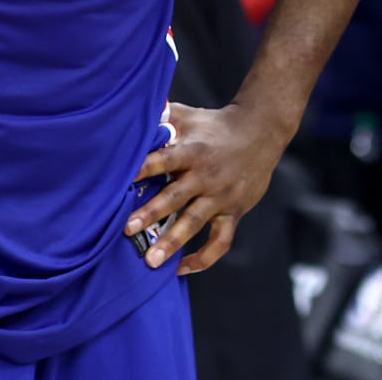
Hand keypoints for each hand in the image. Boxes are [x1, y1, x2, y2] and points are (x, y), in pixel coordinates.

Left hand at [123, 103, 286, 276]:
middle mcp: (206, 175)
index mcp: (191, 150)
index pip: (164, 160)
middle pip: (176, 196)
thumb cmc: (214, 124)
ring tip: (152, 260)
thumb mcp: (188, 115)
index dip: (143, 170)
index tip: (121, 182)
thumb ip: (161, 116)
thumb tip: (130, 113)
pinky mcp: (233, 212)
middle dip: (151, 213)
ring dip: (173, 242)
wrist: (260, 132)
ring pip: (195, 222)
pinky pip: (220, 242)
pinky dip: (203, 258)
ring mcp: (221, 196)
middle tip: (128, 230)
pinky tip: (182, 268)